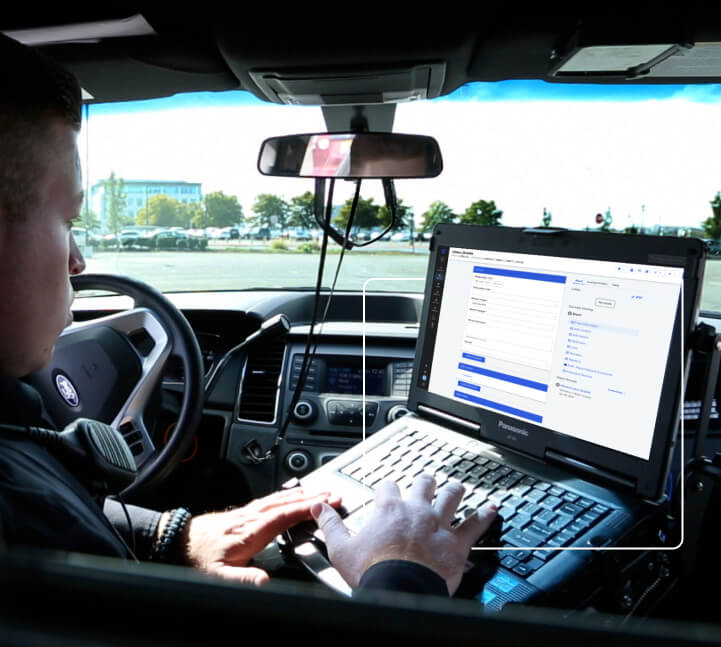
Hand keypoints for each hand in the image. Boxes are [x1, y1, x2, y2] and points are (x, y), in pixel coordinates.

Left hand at [184, 487, 340, 585]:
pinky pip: (270, 500)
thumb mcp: (218, 576)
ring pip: (279, 499)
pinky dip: (286, 495)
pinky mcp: (242, 513)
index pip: (285, 515)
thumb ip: (243, 578)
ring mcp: (246, 512)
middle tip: (332, 494)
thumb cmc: (196, 559)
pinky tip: (290, 496)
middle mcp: (250, 517)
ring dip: (301, 494)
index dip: (308, 509)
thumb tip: (265, 581)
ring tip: (319, 492)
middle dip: (312, 498)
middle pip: (286, 502)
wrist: (176, 542)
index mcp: (250, 531)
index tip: (328, 503)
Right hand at [311, 473, 496, 594]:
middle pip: (423, 483)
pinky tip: (492, 509)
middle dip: (424, 482)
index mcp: (388, 508)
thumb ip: (330, 524)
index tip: (386, 492)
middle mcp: (416, 510)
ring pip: (451, 496)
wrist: (399, 590)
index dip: (387, 488)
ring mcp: (438, 524)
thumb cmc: (372, 571)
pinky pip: (475, 524)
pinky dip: (485, 516)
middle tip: (425, 483)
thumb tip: (318, 508)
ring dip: (454, 491)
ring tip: (456, 487)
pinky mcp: (456, 543)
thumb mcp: (341, 548)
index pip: (387, 486)